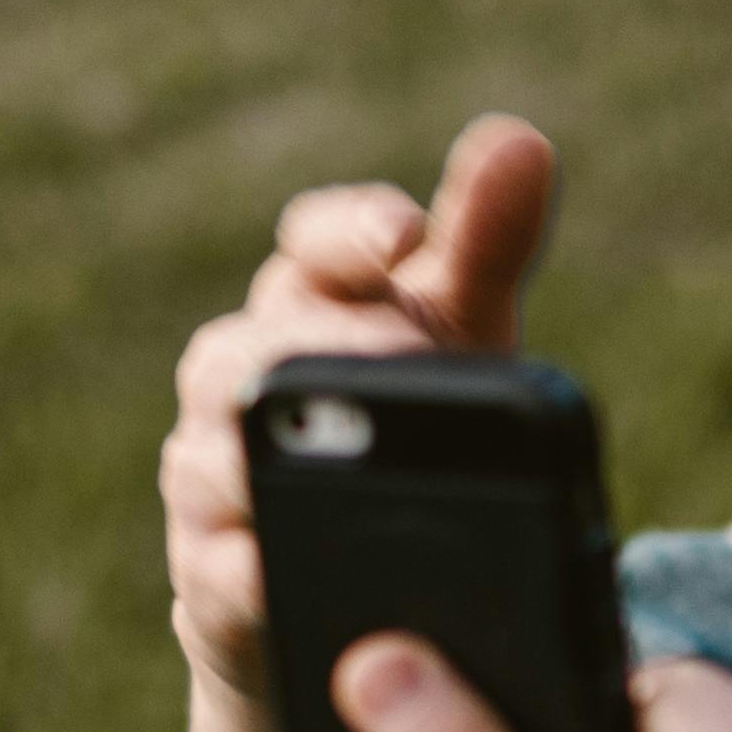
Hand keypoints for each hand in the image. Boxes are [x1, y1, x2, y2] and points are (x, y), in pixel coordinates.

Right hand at [161, 113, 557, 697]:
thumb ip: (486, 244)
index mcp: (310, 305)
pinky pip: (217, 570)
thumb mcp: (457, 340)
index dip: (353, 232)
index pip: (314, 245)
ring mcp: (213, 475)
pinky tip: (284, 570)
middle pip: (252, 350)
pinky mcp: (210, 580)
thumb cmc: (404, 433)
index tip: (405, 235)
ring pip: (210, 451)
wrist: (355, 592)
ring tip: (343, 452)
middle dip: (325, 350)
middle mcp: (242, 377)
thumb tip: (521, 139)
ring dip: (267, 453)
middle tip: (403, 350)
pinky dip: (250, 569)